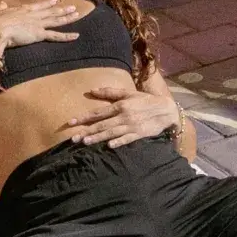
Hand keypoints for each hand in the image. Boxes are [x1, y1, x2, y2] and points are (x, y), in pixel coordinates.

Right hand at [0, 0, 90, 51]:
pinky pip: (56, 36)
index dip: (47, 4)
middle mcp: (34, 15)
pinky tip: (76, 36)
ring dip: (67, 18)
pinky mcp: (40, 34)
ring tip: (77, 14)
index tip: (55, 0)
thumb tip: (2, 4)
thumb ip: (0, 8)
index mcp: (24, 10)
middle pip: (51, 12)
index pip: (39, 6)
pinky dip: (67, 36)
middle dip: (62, 9)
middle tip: (73, 6)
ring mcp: (38, 24)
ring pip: (56, 20)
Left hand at [58, 83, 184, 147]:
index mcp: (120, 105)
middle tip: (73, 138)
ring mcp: (131, 125)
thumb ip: (110, 92)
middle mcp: (124, 115)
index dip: (84, 118)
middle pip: (102, 124)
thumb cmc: (144, 101)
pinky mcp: (139, 134)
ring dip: (98, 138)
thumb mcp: (128, 93)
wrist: (165, 109)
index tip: (71, 123)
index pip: (98, 112)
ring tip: (85, 142)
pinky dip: (119, 142)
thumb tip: (92, 90)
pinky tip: (110, 146)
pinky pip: (127, 139)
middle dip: (87, 131)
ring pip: (111, 133)